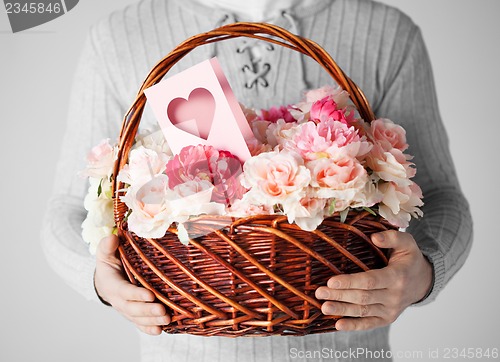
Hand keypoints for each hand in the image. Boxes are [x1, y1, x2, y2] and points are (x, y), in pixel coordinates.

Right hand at [94, 235, 170, 334]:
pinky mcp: (133, 314)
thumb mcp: (105, 253)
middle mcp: (118, 300)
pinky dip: (149, 328)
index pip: (124, 291)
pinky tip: (160, 331)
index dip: (136, 295)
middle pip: (133, 309)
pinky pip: (140, 324)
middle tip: (163, 311)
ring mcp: (126, 309)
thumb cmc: (109, 263)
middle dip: (148, 311)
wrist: (105, 280)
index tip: (150, 295)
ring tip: (167, 320)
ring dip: (152, 321)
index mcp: (112, 284)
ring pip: (138, 318)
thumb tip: (112, 239)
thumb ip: (107, 247)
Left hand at [315, 230, 432, 330]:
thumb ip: (391, 237)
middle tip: (319, 292)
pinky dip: (353, 326)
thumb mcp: (406, 242)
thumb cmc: (409, 259)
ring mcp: (391, 310)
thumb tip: (374, 237)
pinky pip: (369, 324)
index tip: (331, 281)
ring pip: (363, 311)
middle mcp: (394, 296)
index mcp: (397, 276)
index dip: (350, 282)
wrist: (423, 281)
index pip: (370, 281)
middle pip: (363, 297)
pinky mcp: (387, 318)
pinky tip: (338, 325)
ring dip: (342, 310)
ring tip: (324, 307)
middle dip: (340, 295)